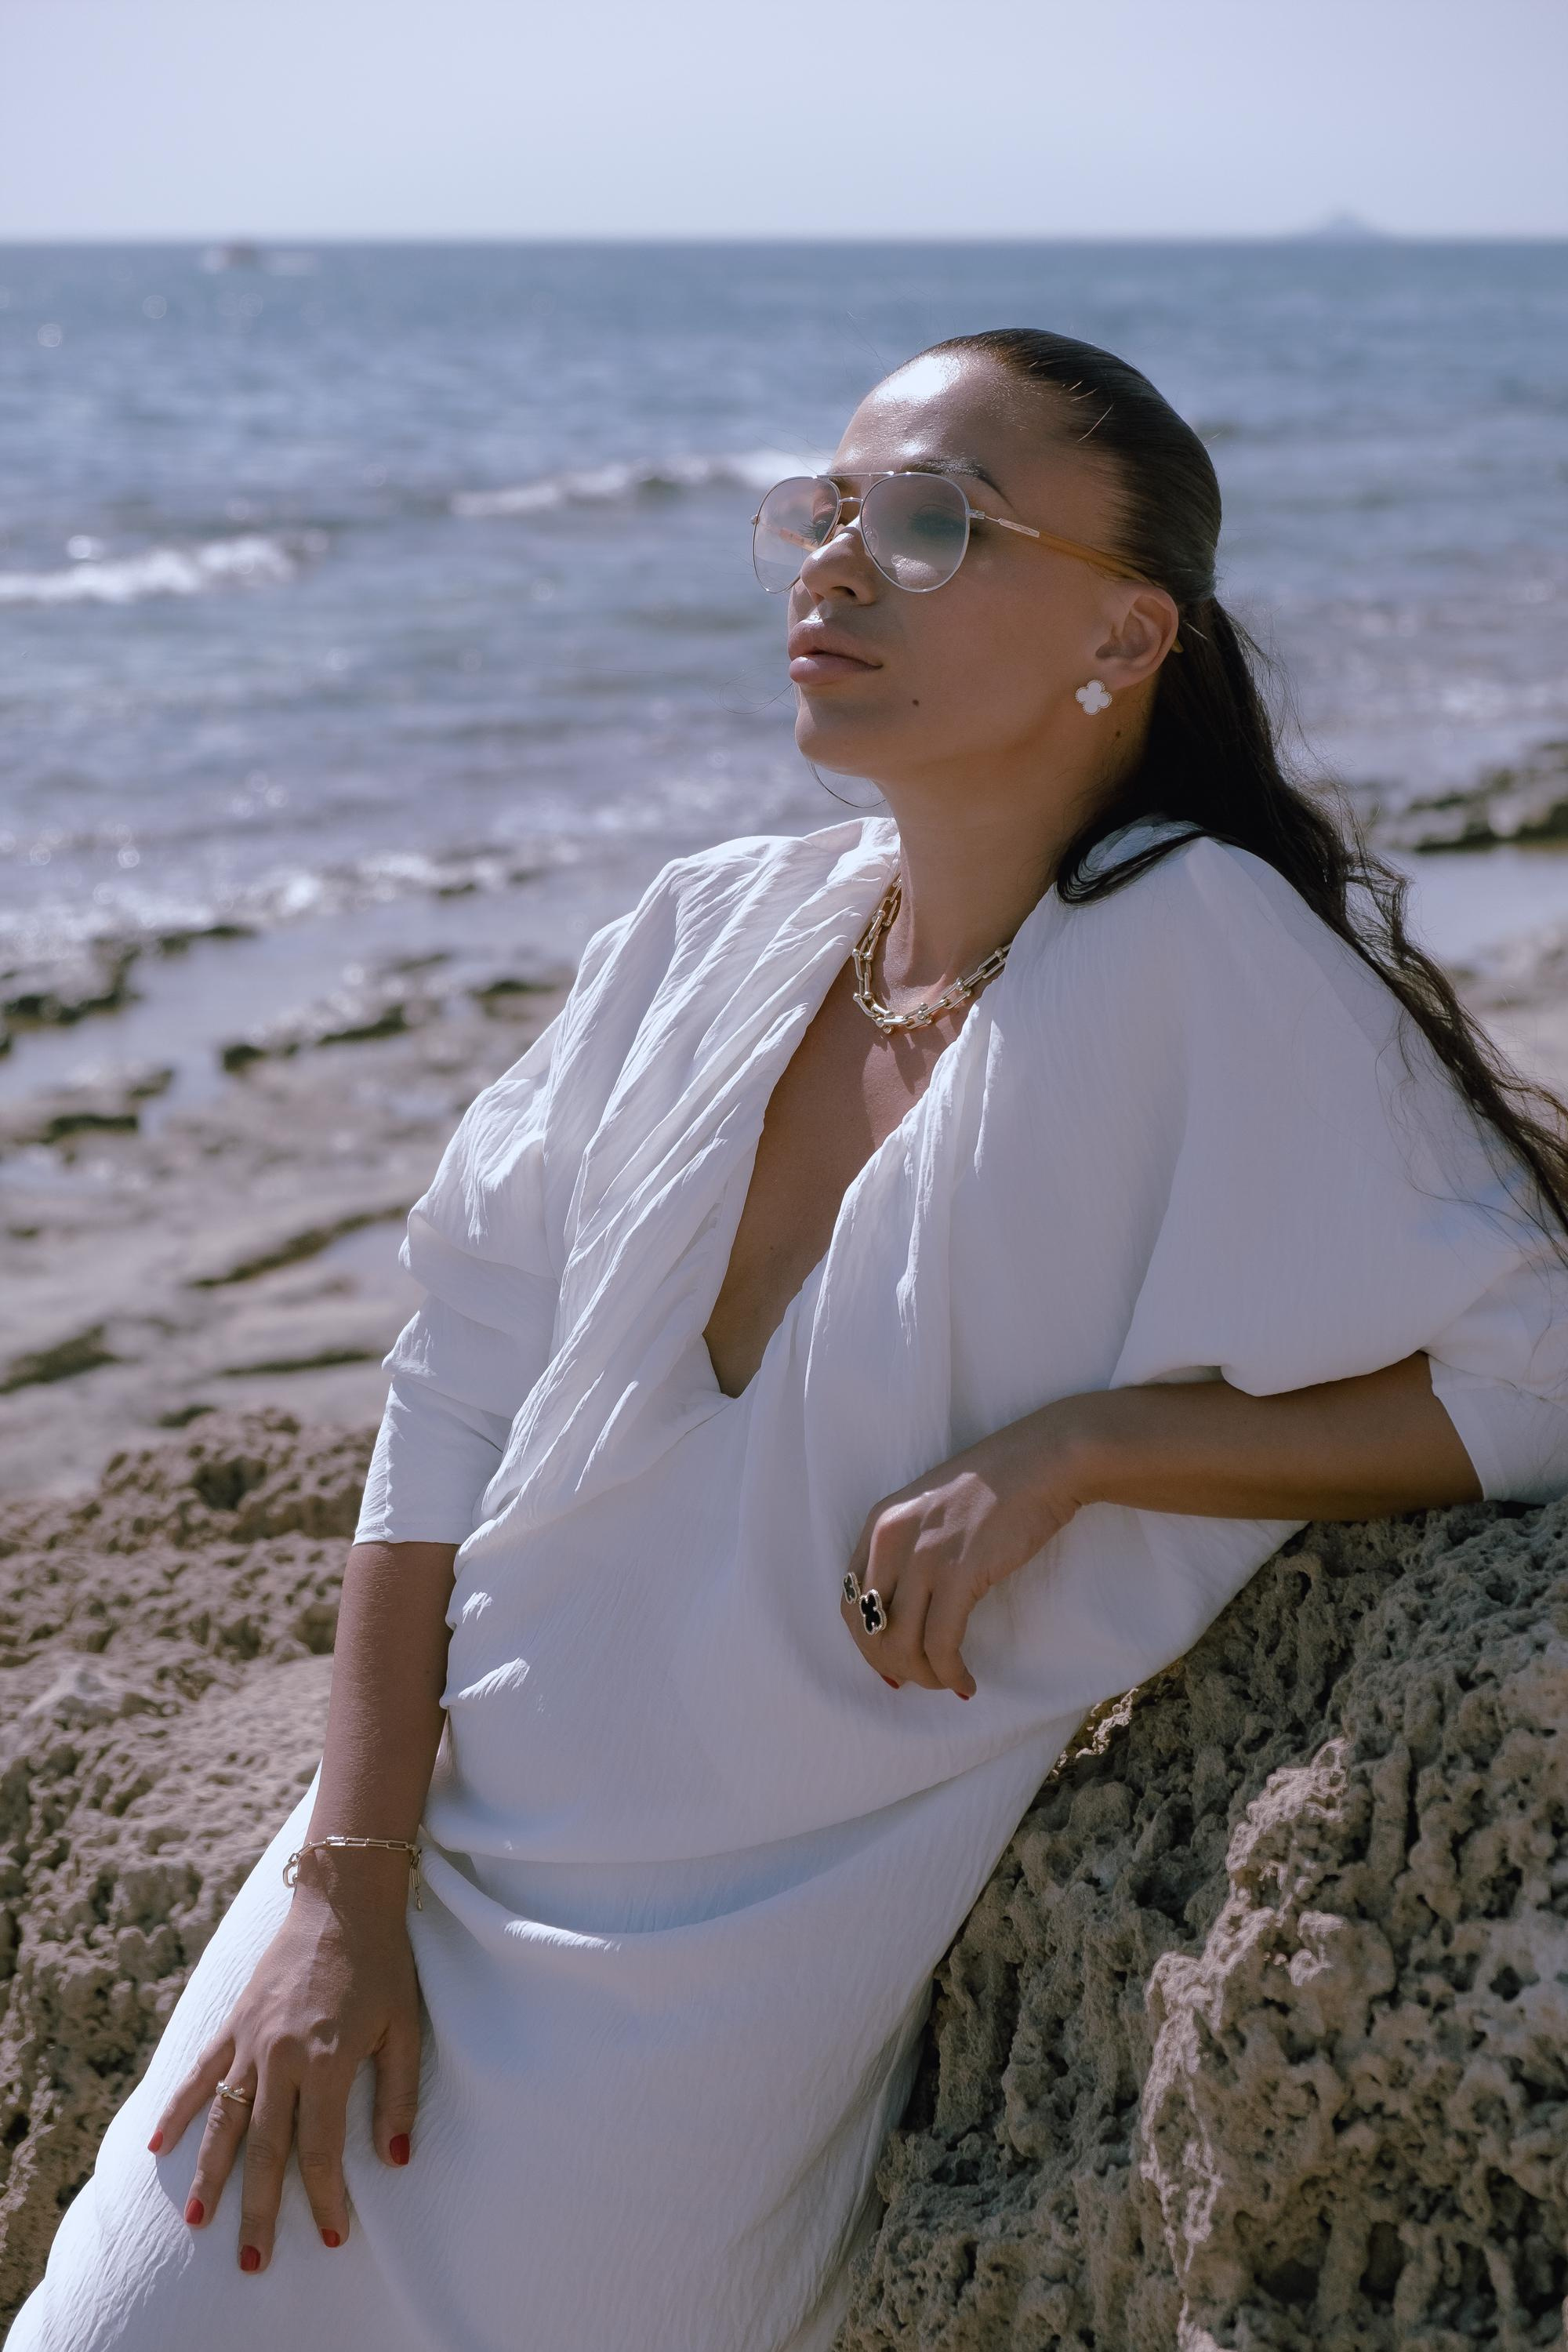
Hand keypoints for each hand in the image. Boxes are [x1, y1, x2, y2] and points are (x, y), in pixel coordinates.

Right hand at [146, 1872, 422, 2272]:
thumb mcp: (404, 2028)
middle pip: (264, 2150)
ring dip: (209, 2176)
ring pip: (224, 2121)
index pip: (320, 2149)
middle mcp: (280, 2057)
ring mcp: (250, 2040)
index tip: (331, 2236)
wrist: (343, 1898)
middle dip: (259, 2211)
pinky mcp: (233, 2022)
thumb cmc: (383, 1963)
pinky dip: (177, 2111)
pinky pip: (199, 2075)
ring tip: (197, 2223)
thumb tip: (395, 2160)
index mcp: (326, 2061)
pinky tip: (158, 2147)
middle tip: (252, 2263)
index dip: (326, 2197)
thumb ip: (396, 2095)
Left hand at [840, 1403, 1088, 1695]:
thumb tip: (906, 1616)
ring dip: (923, 1675)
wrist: (1041, 1461)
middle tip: (920, 1680)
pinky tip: (966, 1682)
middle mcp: (890, 1540)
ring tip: (947, 1682)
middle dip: (892, 1665)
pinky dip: (950, 1672)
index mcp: (879, 1524)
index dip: (866, 1642)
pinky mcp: (959, 1573)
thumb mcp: (932, 1512)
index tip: (891, 1661)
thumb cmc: (996, 1486)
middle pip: (870, 1628)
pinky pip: (941, 1643)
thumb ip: (911, 1553)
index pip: (850, 1601)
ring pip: (902, 1643)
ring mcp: (923, 1556)